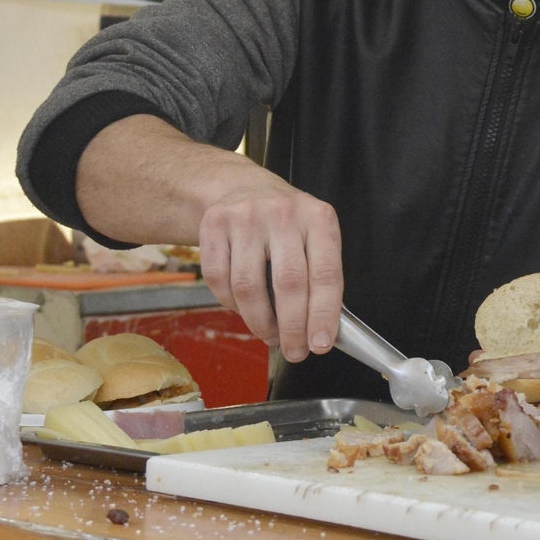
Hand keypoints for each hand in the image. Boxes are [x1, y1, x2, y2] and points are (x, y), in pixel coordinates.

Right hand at [198, 175, 342, 363]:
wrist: (243, 188)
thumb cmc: (286, 223)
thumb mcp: (314, 235)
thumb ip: (319, 274)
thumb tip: (320, 330)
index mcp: (318, 218)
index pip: (325, 273)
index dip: (323, 314)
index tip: (321, 344)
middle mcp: (283, 214)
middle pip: (288, 284)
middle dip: (292, 328)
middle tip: (295, 351)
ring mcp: (246, 217)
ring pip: (249, 287)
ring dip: (260, 323)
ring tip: (270, 334)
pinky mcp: (214, 224)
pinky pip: (219, 280)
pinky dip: (231, 305)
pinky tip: (244, 309)